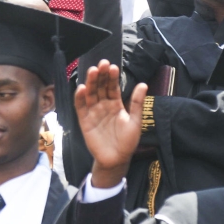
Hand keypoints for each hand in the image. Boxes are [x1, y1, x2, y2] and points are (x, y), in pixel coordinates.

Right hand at [75, 60, 146, 187]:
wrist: (117, 159)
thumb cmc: (128, 141)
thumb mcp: (135, 121)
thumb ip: (136, 103)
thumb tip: (143, 84)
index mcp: (116, 103)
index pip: (112, 86)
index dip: (112, 77)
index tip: (113, 66)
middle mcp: (103, 105)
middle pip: (100, 87)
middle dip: (101, 75)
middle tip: (102, 64)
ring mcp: (93, 112)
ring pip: (90, 94)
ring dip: (90, 82)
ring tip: (92, 71)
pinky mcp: (84, 121)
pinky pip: (81, 107)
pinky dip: (80, 98)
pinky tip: (81, 88)